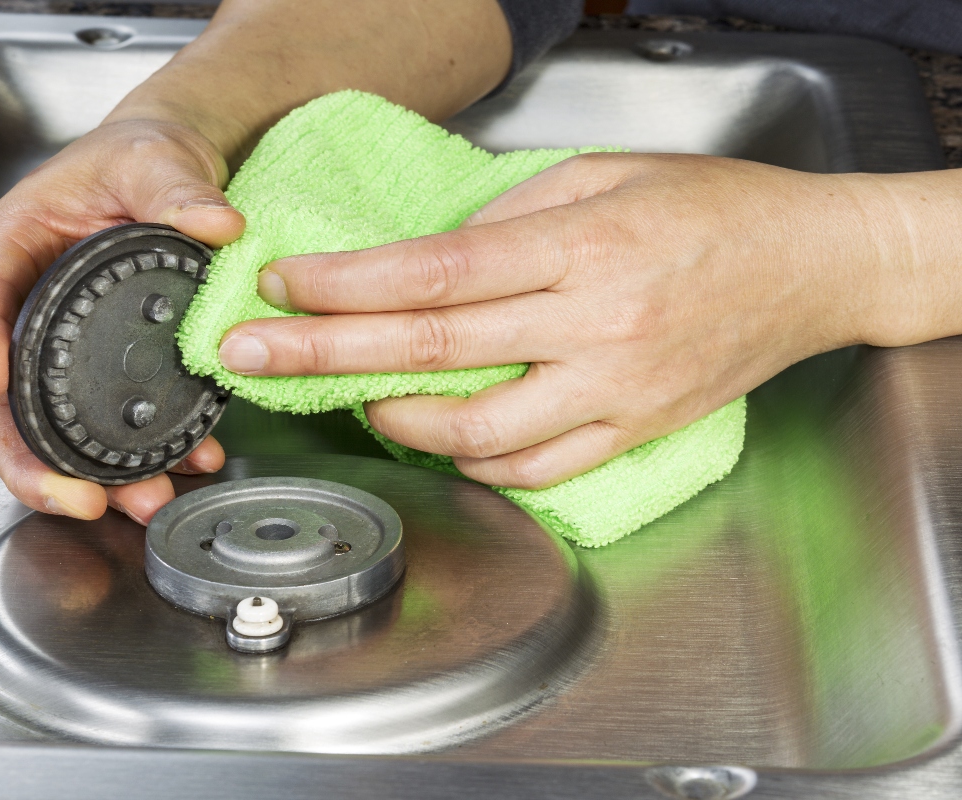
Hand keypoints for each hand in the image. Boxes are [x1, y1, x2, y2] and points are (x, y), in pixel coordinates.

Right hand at [0, 118, 244, 522]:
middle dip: (33, 457)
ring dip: (91, 477)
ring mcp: (52, 349)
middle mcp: (20, 308)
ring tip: (145, 500)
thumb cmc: (138, 159)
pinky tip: (183, 469)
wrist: (167, 179)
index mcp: (11, 247)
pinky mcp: (91, 374)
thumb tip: (216, 223)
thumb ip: (179, 188)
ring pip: (47, 430)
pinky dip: (137, 457)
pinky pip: (98, 427)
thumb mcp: (155, 159)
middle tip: (79, 498)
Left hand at [218, 152, 907, 488]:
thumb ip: (511, 213)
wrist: (814, 266)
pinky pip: (537, 469)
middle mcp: (596, 324)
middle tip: (252, 355)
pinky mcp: (635, 431)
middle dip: (328, 354)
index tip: (284, 287)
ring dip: (396, 417)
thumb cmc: (714, 209)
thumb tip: (426, 259)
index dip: (350, 285)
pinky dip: (475, 462)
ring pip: (479, 430)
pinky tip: (438, 437)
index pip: (439, 272)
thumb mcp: (607, 174)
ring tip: (350, 396)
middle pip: (436, 350)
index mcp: (583, 246)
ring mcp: (616, 388)